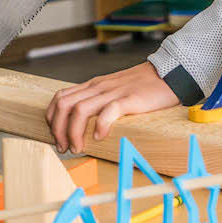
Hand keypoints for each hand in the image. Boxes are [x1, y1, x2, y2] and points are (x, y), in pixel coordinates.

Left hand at [45, 62, 178, 153]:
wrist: (169, 74)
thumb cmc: (144, 86)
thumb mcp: (114, 90)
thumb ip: (100, 101)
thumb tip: (86, 124)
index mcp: (94, 86)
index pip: (60, 98)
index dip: (53, 119)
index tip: (57, 137)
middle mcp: (99, 87)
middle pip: (64, 105)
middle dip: (58, 129)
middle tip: (64, 147)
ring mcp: (113, 92)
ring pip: (80, 110)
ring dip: (73, 132)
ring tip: (78, 148)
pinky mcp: (130, 99)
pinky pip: (109, 111)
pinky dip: (100, 125)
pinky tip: (100, 137)